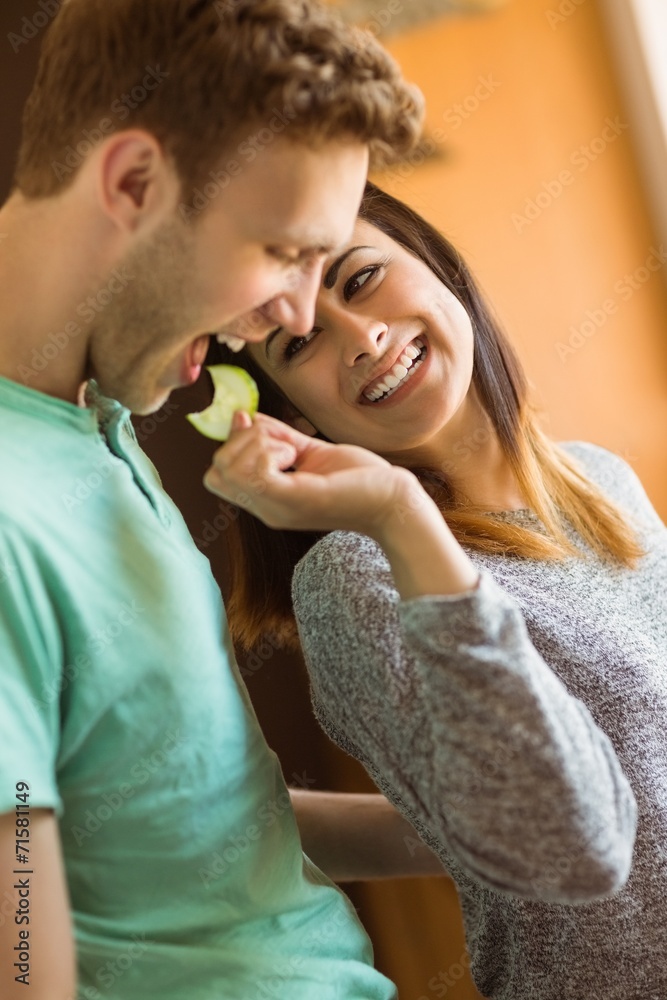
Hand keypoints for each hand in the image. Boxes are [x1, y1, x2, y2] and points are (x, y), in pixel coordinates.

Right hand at [203, 411, 423, 535]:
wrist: (394, 502)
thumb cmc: (359, 479)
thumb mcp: (310, 450)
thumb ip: (277, 436)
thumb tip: (244, 417)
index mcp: (269, 499)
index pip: (217, 475)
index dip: (232, 444)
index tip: (267, 431)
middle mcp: (267, 509)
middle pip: (215, 473)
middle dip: (239, 443)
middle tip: (281, 442)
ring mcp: (278, 507)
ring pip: (227, 470)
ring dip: (254, 444)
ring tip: (290, 448)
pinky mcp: (296, 499)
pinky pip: (255, 473)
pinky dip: (267, 451)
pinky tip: (294, 453)